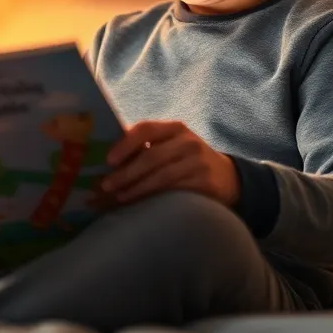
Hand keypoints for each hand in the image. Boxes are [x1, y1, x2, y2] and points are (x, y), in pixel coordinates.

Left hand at [99, 121, 240, 206]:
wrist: (227, 177)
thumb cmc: (186, 160)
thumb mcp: (172, 145)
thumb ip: (146, 147)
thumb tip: (107, 163)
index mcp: (175, 128)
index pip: (145, 129)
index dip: (125, 144)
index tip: (108, 160)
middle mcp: (188, 142)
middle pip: (151, 156)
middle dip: (126, 172)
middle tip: (106, 185)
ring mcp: (198, 162)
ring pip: (161, 177)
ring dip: (136, 188)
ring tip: (119, 197)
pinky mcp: (205, 183)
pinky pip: (174, 191)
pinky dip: (154, 198)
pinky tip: (142, 205)